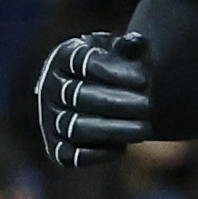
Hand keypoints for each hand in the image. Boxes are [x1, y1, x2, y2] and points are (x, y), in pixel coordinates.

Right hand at [35, 30, 151, 166]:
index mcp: (63, 57)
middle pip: (80, 96)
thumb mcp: (120, 50)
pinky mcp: (56, 148)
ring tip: (145, 129)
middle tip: (148, 105)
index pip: (83, 63)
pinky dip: (97, 153)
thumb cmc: (113, 67)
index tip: (143, 79)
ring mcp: (50, 119)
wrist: (99, 94)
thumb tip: (136, 42)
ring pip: (77, 127)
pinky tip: (122, 147)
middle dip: (118, 102)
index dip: (114, 71)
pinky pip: (72, 156)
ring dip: (114, 130)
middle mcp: (50, 88)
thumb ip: (130, 45)